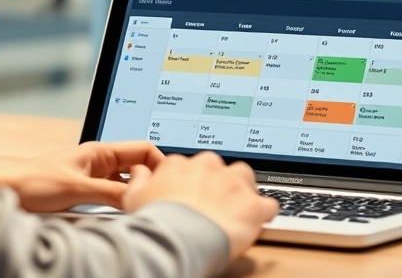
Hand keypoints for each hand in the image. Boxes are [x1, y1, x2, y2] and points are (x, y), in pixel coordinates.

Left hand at [0, 141, 163, 212]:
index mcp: (100, 151)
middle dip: (151, 180)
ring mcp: (94, 178)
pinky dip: (123, 204)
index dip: (160, 163)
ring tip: (145, 207)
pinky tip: (125, 215)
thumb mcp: (77, 189)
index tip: (169, 182)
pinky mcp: (86, 193)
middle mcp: (100, 162)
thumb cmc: (32, 182)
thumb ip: (111, 192)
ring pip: (127, 183)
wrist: (3, 193)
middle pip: (138, 167)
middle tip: (159, 198)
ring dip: (136, 194)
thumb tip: (141, 195)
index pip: (144, 149)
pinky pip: (114, 196)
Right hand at [123, 152, 278, 261]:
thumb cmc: (155, 222)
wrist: (177, 238)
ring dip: (243, 193)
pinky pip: (268, 204)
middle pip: (221, 169)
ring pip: (246, 179)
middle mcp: (210, 167)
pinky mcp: (253, 205)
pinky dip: (264, 213)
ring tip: (236, 212)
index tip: (192, 197)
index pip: (192, 167)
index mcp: (182, 164)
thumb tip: (140, 171)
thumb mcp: (133, 198)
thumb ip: (139, 180)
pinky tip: (257, 223)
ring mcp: (234, 184)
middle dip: (220, 185)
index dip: (194, 183)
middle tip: (213, 206)